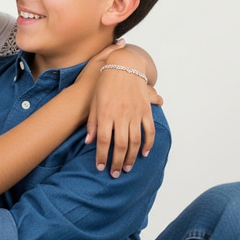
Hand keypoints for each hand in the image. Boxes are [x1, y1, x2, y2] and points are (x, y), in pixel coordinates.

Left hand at [84, 46, 160, 177]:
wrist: (124, 65)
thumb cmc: (105, 83)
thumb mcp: (94, 102)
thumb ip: (92, 123)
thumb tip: (90, 142)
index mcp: (106, 114)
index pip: (104, 141)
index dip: (102, 157)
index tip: (100, 167)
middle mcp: (121, 115)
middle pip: (120, 146)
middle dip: (117, 163)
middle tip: (114, 174)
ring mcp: (135, 113)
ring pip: (135, 142)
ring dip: (132, 158)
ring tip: (126, 168)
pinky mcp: (145, 110)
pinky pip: (149, 131)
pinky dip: (148, 144)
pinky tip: (144, 154)